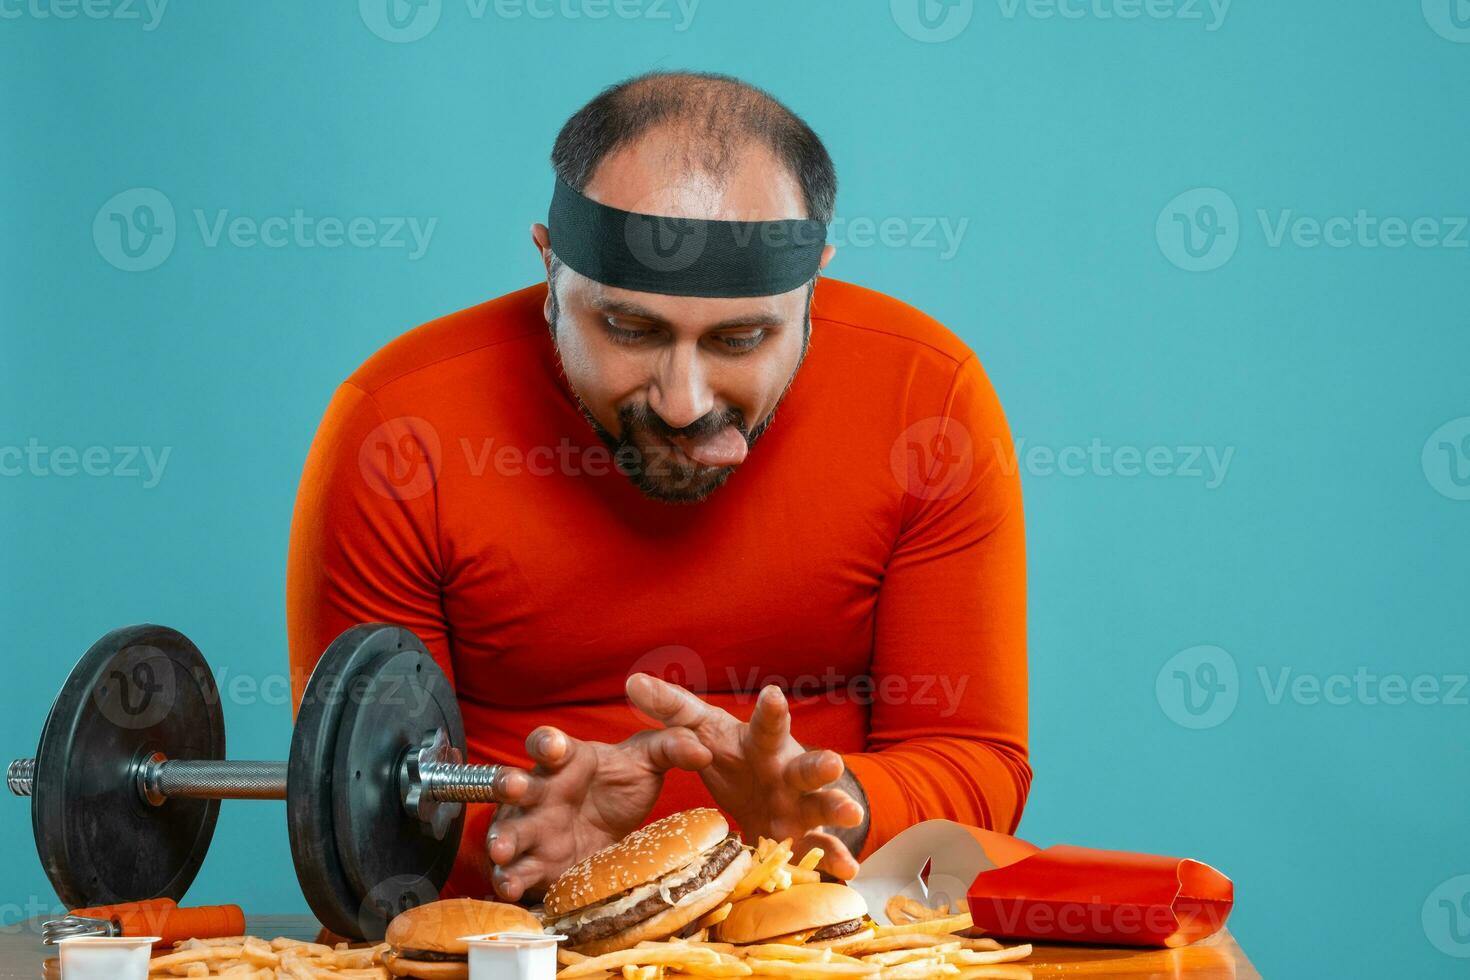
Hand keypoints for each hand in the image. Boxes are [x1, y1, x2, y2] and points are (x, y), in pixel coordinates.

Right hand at [486, 724, 711, 900]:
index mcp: (567, 761)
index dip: (548, 743)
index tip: (555, 747)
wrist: (617, 830)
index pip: (548, 744)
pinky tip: (513, 887)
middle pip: (515, 784)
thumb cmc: (623, 785)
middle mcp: (542, 792)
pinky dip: (510, 880)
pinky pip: (516, 872)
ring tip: (503, 849)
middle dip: (509, 784)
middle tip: (514, 788)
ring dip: (502, 838)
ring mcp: (534, 830)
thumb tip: (702, 747)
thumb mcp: (651, 762)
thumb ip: (673, 748)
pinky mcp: (536, 865)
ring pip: (508, 830)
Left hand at [624, 674, 866, 878]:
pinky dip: (835, 860)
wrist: (764, 792)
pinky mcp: (801, 839)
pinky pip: (820, 850)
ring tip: (851, 813)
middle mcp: (787, 773)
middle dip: (819, 766)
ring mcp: (800, 807)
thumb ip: (672, 709)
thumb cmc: (734, 755)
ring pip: (822, 807)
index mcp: (762, 746)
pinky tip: (848, 871)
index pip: (765, 725)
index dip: (769, 711)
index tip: (773, 694)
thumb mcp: (702, 730)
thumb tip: (632, 681)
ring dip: (837, 809)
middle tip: (833, 763)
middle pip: (805, 767)